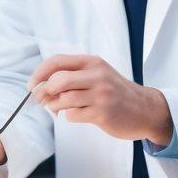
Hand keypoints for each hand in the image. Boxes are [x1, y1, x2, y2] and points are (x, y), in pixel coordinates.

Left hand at [29, 54, 172, 145]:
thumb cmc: (116, 92)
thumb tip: (41, 86)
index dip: (39, 73)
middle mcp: (97, 76)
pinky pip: (73, 115)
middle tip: (41, 100)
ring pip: (64, 99)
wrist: (146, 110)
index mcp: (93, 62)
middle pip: (58, 80)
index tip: (31, 85)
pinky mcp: (102, 113)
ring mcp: (101, 95)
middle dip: (43, 92)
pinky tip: (78, 115)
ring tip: (59, 109)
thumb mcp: (98, 75)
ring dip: (55, 106)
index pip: (58, 61)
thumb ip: (73, 76)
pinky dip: (69, 116)